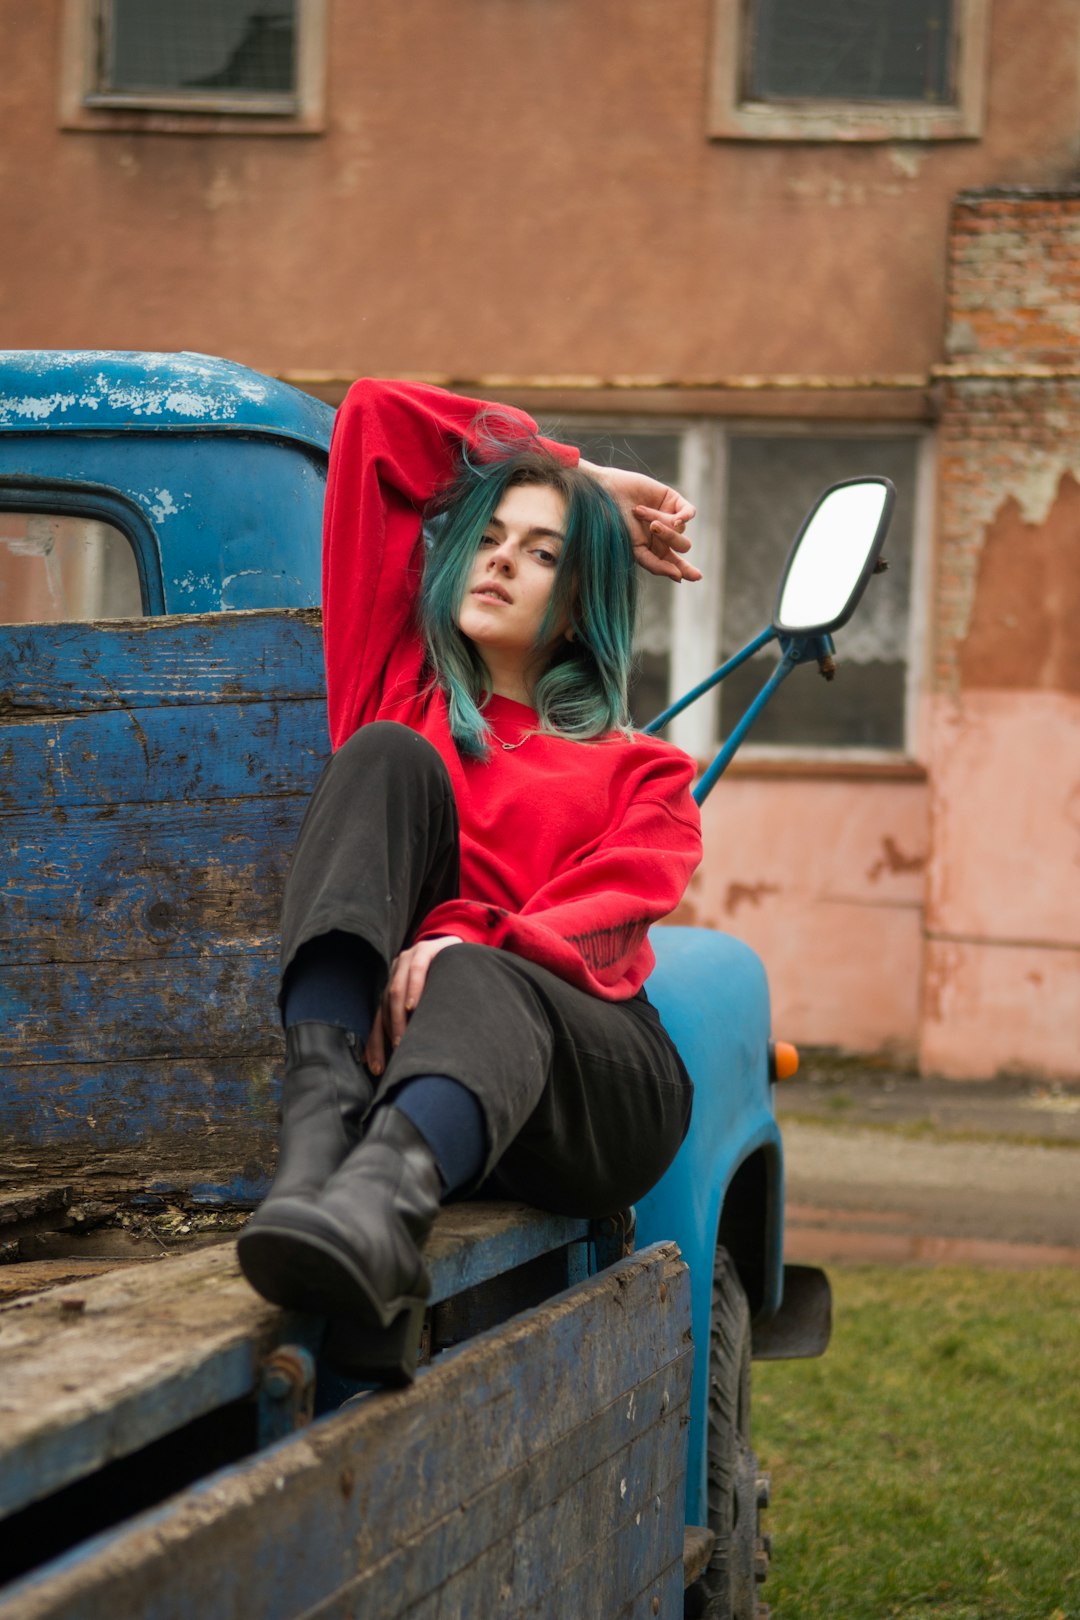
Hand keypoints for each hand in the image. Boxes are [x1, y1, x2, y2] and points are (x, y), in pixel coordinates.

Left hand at [364, 935, 462, 1076]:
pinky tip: (413, 1006)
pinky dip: (413, 988)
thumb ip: (419, 1024)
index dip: (375, 1045)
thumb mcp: (433, 1005)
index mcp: (394, 988)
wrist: (467, 951)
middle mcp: (396, 973)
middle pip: (384, 1007)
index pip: (379, 1020)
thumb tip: (407, 1058)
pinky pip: (416, 970)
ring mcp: (408, 959)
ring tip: (403, 1038)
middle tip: (396, 1054)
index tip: (376, 1069)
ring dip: (398, 1016)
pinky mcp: (425, 949)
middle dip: (388, 1033)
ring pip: (395, 990)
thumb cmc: (452, 985)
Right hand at [579, 460, 701, 583]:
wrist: (606, 494)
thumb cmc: (616, 524)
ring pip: (681, 528)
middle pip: (682, 546)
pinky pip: (689, 512)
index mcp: (655, 551)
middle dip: (670, 538)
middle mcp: (663, 536)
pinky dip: (686, 515)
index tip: (697, 576)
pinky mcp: (672, 500)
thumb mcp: (635, 550)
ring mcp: (668, 517)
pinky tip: (678, 516)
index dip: (688, 571)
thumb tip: (679, 577)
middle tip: (652, 527)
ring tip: (640, 512)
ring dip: (663, 522)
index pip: (677, 565)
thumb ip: (656, 565)